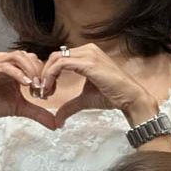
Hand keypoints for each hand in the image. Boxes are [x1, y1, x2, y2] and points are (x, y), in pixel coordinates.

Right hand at [0, 51, 55, 129]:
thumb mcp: (20, 108)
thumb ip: (37, 112)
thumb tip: (56, 124)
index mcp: (16, 67)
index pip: (36, 62)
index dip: (45, 75)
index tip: (48, 92)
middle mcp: (7, 62)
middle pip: (30, 56)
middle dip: (40, 71)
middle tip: (44, 89)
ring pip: (19, 56)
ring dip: (30, 69)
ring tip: (35, 85)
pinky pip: (6, 66)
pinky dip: (18, 73)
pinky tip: (25, 84)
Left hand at [40, 44, 156, 127]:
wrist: (130, 98)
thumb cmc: (112, 96)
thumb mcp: (84, 99)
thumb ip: (69, 105)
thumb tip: (57, 120)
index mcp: (86, 54)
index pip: (59, 58)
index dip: (48, 73)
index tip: (44, 90)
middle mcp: (87, 50)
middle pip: (54, 56)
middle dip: (44, 74)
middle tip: (40, 92)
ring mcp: (88, 54)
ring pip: (55, 59)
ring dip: (46, 75)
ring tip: (45, 92)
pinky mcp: (88, 63)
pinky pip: (61, 64)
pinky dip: (51, 76)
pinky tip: (50, 89)